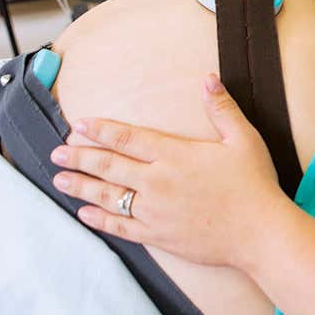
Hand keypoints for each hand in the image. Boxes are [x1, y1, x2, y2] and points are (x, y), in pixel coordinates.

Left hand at [50, 75, 287, 268]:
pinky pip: (121, 226)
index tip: (79, 124)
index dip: (101, 130)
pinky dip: (99, 220)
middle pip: (109, 166)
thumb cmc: (254, 184)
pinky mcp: (158, 235)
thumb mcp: (244, 139)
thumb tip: (207, 78)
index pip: (128, 138)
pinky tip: (85, 214)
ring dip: (81, 187)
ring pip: (108, 196)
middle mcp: (157, 182)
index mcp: (175, 155)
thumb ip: (222, 109)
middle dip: (79, 158)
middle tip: (56, 153)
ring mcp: (154, 211)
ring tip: (59, 180)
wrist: (259, 233)